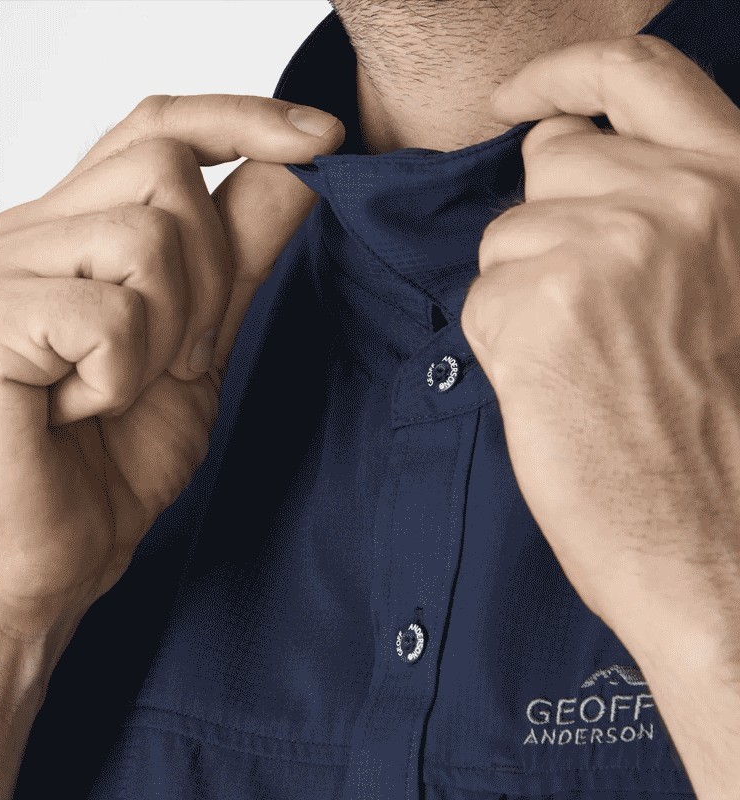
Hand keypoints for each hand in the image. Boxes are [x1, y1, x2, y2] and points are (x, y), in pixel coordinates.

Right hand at [0, 94, 343, 636]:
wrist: (55, 550)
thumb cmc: (115, 454)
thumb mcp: (205, 340)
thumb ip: (243, 249)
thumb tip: (302, 167)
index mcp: (77, 226)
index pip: (161, 126)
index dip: (246, 118)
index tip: (328, 135)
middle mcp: (31, 227)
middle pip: (166, 165)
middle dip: (209, 272)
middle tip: (176, 354)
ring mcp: (2, 263)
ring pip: (147, 236)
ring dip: (166, 332)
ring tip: (121, 386)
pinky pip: (113, 312)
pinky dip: (124, 375)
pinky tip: (81, 408)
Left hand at [461, 35, 739, 645]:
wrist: (726, 546)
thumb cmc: (725, 430)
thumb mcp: (732, 286)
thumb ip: (669, 211)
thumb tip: (575, 164)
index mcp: (738, 183)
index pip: (634, 72)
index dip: (561, 74)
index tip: (514, 97)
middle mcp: (679, 197)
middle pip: (547, 163)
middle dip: (545, 227)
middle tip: (586, 312)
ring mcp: (609, 246)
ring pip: (506, 238)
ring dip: (525, 295)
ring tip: (586, 365)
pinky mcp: (541, 306)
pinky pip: (482, 300)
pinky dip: (504, 346)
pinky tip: (559, 392)